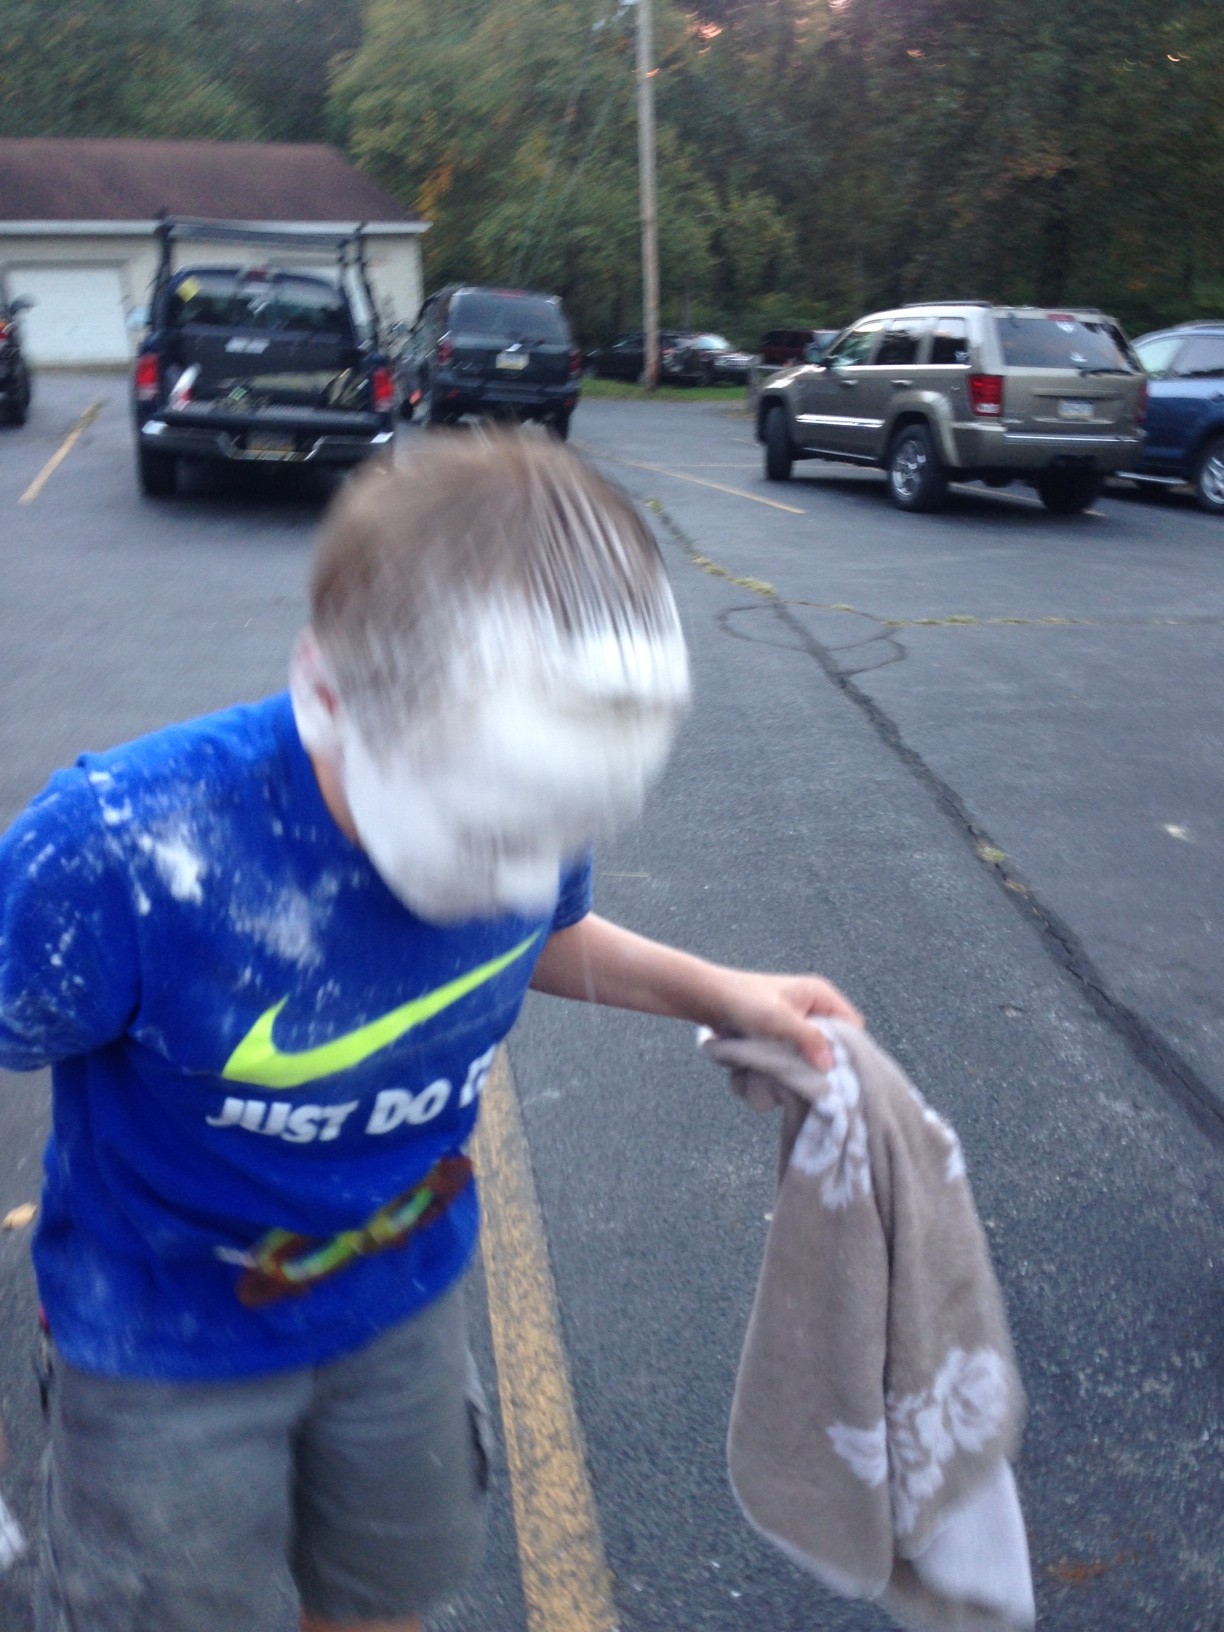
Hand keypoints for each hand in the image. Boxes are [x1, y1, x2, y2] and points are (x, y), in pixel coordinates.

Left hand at [709, 970, 863, 1070]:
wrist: (709, 998)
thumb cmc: (744, 1001)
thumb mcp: (778, 1019)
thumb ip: (807, 1038)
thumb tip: (830, 1064)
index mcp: (821, 994)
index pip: (853, 1025)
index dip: (849, 1047)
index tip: (839, 1071)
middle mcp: (814, 1006)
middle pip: (836, 1040)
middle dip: (826, 1059)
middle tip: (818, 1079)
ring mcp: (799, 1020)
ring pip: (815, 1050)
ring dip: (807, 1064)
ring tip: (798, 1077)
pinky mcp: (783, 1033)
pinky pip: (798, 1053)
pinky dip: (793, 1063)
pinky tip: (785, 1073)